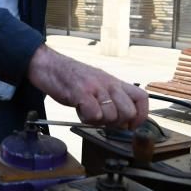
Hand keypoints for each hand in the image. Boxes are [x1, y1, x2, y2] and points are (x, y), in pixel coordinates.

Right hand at [27, 44, 148, 128]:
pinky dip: (87, 118)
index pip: (142, 98)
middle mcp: (109, 84)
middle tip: (102, 119)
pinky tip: (79, 110)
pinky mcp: (81, 92)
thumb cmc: (71, 77)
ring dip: (98, 121)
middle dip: (117, 123)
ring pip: (111, 116)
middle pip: (129, 112)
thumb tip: (121, 122)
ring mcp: (96, 87)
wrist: (48, 64)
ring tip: (86, 111)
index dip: (140, 116)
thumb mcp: (97, 84)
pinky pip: (94, 114)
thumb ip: (111, 99)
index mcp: (115, 82)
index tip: (130, 126)